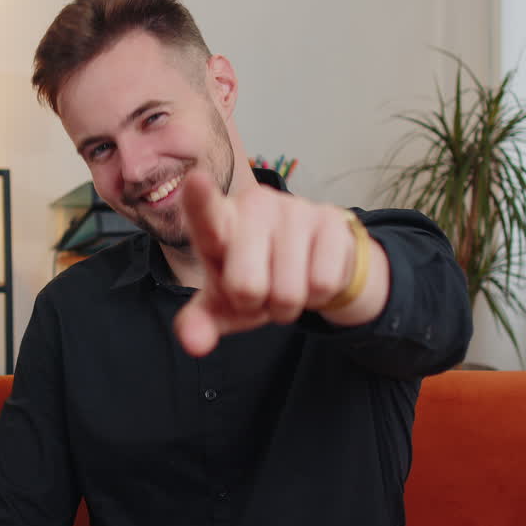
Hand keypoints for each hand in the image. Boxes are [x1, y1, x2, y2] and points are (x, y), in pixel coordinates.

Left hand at [173, 171, 385, 356]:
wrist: (312, 265)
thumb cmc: (256, 279)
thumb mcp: (223, 304)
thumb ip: (199, 323)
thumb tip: (194, 345)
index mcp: (217, 222)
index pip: (204, 214)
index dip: (200, 199)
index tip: (195, 180)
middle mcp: (253, 205)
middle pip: (246, 287)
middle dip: (255, 304)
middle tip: (261, 289)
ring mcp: (294, 208)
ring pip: (289, 292)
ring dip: (288, 304)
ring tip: (287, 282)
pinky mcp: (331, 219)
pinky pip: (323, 284)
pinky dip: (318, 296)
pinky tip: (313, 275)